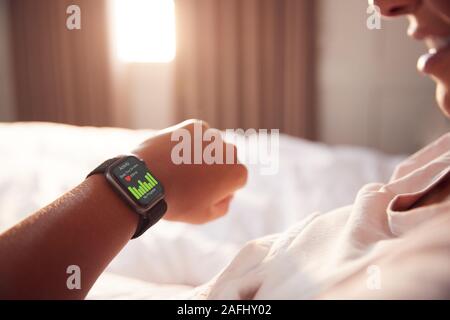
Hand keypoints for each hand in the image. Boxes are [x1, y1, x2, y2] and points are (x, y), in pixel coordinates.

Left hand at [132, 120, 247, 223]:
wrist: (145, 180)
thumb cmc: (176, 202)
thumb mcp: (204, 216)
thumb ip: (223, 205)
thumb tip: (226, 194)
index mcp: (237, 173)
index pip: (236, 181)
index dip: (221, 190)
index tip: (203, 194)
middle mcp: (230, 151)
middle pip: (227, 161)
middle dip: (216, 169)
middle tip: (193, 181)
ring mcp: (212, 136)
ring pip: (213, 146)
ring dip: (204, 154)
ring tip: (181, 169)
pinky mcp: (194, 126)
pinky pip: (198, 135)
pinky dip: (190, 142)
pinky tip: (176, 155)